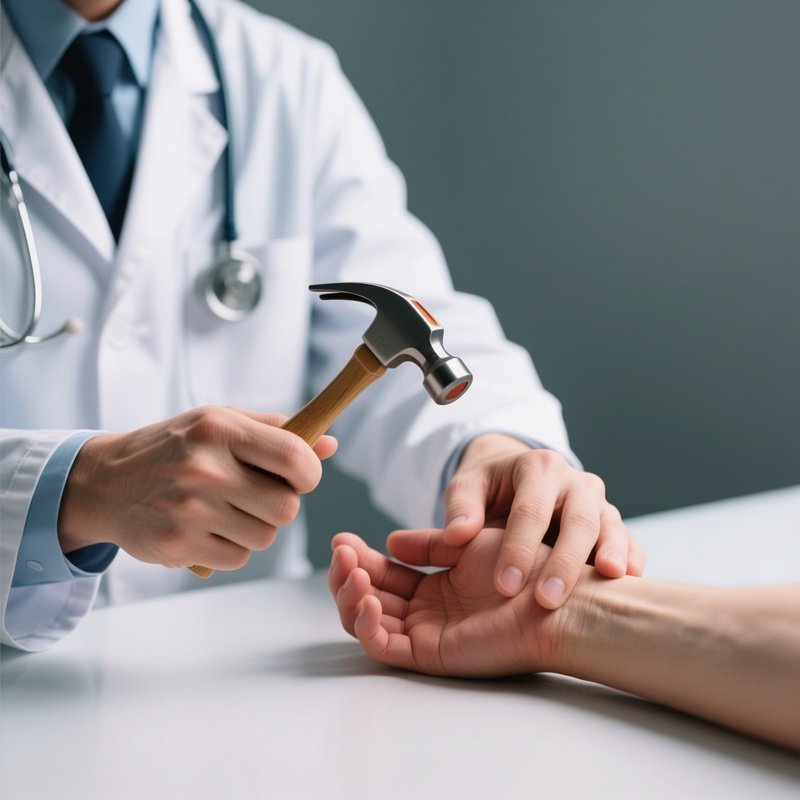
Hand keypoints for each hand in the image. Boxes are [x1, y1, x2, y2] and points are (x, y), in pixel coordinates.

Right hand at [58, 406, 336, 568]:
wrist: (105, 482)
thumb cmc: (173, 447)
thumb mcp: (220, 422)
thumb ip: (277, 431)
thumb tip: (330, 444)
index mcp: (221, 428)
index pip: (295, 457)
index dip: (309, 473)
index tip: (299, 476)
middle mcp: (205, 467)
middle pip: (287, 507)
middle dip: (282, 505)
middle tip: (259, 496)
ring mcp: (190, 509)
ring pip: (266, 536)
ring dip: (256, 528)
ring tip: (226, 509)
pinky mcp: (179, 544)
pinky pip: (238, 558)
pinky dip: (231, 548)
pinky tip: (207, 528)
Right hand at [329, 528, 574, 676]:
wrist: (550, 597)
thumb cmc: (520, 566)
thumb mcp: (467, 543)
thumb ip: (428, 544)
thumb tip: (390, 540)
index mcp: (433, 588)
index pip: (382, 574)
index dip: (358, 557)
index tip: (341, 538)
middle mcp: (425, 612)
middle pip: (366, 597)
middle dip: (347, 574)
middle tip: (341, 551)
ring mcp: (424, 634)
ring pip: (366, 622)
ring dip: (350, 596)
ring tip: (353, 572)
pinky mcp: (429, 654)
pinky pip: (383, 646)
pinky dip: (366, 624)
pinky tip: (369, 599)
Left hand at [441, 434, 644, 607]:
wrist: (515, 479)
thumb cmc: (488, 489)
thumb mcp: (467, 487)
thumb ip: (461, 507)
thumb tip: (458, 534)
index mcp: (538, 468)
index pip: (530, 510)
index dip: (518, 548)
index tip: (504, 586)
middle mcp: (575, 483)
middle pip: (577, 520)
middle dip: (564, 562)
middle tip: (547, 600)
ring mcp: (598, 503)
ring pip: (610, 527)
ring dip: (610, 555)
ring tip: (607, 579)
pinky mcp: (612, 525)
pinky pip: (628, 540)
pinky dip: (632, 558)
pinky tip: (631, 579)